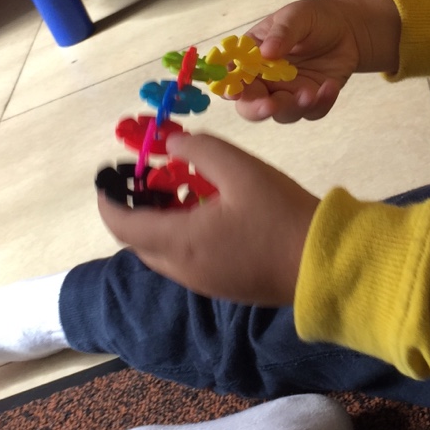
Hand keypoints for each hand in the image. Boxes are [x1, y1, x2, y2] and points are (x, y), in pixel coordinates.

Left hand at [97, 132, 318, 304]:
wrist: (323, 263)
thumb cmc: (280, 214)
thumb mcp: (240, 169)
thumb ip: (199, 150)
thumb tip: (171, 142)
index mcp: (178, 242)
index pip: (122, 225)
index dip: (107, 202)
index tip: (106, 179)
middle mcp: (182, 269)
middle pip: (139, 241)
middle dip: (134, 209)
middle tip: (146, 179)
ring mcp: (202, 282)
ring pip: (162, 253)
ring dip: (158, 223)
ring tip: (176, 189)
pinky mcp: (222, 286)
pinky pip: (184, 260)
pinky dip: (179, 235)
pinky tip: (205, 212)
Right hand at [235, 0, 401, 123]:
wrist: (347, 29)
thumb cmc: (313, 18)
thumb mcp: (296, 16)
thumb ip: (281, 33)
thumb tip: (265, 52)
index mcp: (251, 57)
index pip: (232, 76)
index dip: (229, 87)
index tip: (234, 93)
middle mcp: (264, 80)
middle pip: (250, 105)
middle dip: (257, 109)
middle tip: (270, 106)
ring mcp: (288, 93)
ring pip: (282, 114)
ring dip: (294, 107)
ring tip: (311, 92)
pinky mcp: (311, 101)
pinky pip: (312, 112)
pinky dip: (321, 104)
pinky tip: (330, 86)